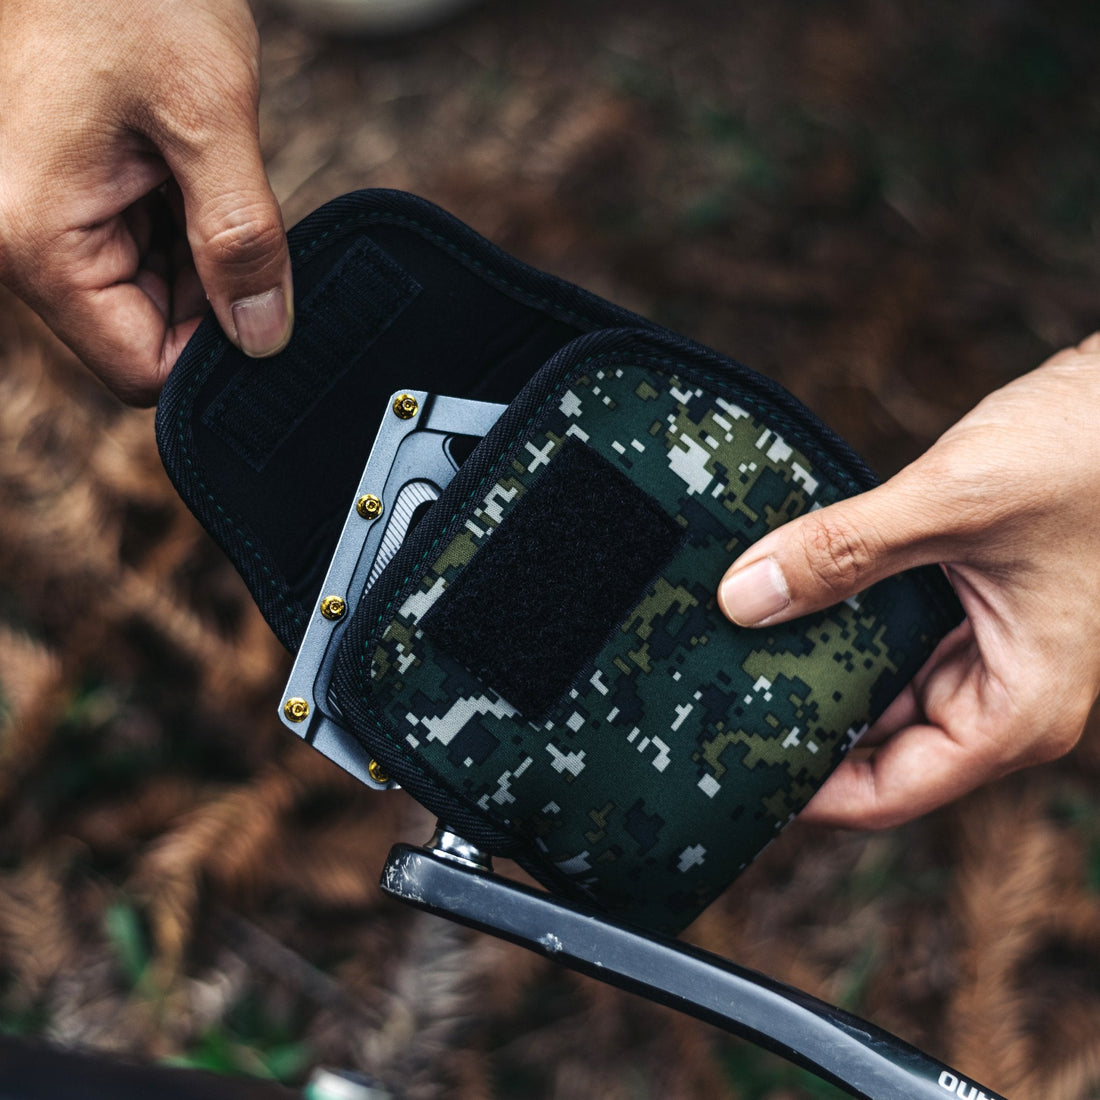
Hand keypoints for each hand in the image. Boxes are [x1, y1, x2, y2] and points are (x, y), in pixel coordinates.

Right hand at [0, 0, 292, 405]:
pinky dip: (185, 234)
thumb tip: (263, 339)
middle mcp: (24, 245)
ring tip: (205, 177)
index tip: (263, 299)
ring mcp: (41, 225)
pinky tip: (193, 175)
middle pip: (144, 339)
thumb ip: (241, 239)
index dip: (214, 353)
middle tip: (237, 216)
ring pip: (149, 302)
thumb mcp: (210, 117)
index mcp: (39, 238)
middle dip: (211, 299)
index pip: (140, 368)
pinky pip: (140, 257)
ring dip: (200, 261)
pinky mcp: (66, 204)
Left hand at [717, 334, 1099, 828]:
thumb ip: (845, 551)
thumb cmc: (1086, 452)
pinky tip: (783, 609)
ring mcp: (984, 656)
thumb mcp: (953, 501)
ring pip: (876, 693)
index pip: (887, 792)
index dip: (804, 791)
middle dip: (798, 727)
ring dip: (814, 673)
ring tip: (729, 661)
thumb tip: (743, 598)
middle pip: (875, 749)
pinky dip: (839, 629)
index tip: (731, 767)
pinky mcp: (967, 613)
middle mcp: (1002, 698)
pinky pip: (887, 643)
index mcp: (1017, 712)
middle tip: (711, 706)